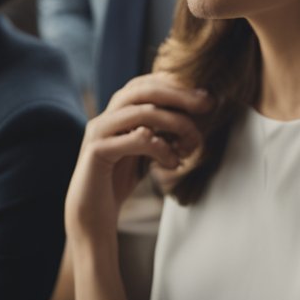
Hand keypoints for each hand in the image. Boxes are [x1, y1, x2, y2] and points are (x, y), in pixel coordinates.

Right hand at [65, 73, 210, 243]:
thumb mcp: (147, 149)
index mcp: (116, 113)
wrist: (92, 216)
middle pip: (144, 90)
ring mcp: (99, 131)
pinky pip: (136, 139)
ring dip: (175, 123)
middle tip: (207, 104)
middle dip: (179, 95)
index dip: (175, 85)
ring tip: (192, 144)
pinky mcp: (97, 151)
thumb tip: (197, 109)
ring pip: (143, 112)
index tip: (205, 96)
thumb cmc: (121, 179)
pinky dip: (161, 148)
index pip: (147, 84)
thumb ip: (162, 129)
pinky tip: (173, 163)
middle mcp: (106, 116)